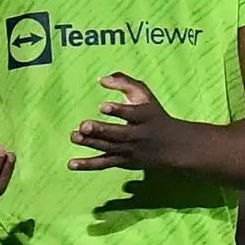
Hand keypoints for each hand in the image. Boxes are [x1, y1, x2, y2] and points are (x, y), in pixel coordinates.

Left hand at [71, 73, 189, 170]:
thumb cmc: (153, 114)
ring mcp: (130, 150)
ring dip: (91, 143)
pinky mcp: (123, 161)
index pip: (132, 114)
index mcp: (145, 116)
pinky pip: (104, 164)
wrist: (172, 145)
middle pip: (119, 134)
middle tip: (84, 125)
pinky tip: (72, 164)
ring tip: (74, 136)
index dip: (118, 111)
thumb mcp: (144, 95)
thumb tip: (101, 79)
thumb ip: (125, 82)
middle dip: (101, 130)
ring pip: (109, 148)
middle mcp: (138, 135)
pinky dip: (88, 165)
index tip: (103, 106)